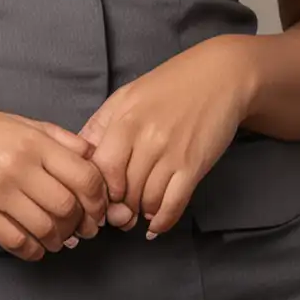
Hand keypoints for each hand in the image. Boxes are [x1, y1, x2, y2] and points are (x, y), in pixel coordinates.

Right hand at [0, 102, 108, 260]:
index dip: (98, 198)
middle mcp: (18, 165)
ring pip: (45, 227)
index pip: (84, 176)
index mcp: (33, 140)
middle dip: (81, 224)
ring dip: (58, 240)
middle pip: (68, 206)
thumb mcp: (18, 122)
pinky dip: (32, 249)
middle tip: (81, 229)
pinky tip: (35, 246)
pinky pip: (16, 241)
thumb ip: (58, 138)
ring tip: (58, 239)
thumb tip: (93, 156)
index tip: (97, 208)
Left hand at [77, 35, 254, 237]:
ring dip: (141, 212)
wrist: (220, 76)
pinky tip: (156, 224)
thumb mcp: (127, 96)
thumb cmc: (171, 84)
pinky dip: (163, 221)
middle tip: (119, 210)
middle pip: (122, 190)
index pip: (100, 169)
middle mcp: (146, 138)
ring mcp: (171, 153)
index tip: (100, 194)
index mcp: (125, 119)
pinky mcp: (194, 166)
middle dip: (118, 206)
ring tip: (140, 211)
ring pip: (146, 201)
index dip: (97, 189)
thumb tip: (79, 154)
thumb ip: (101, 124)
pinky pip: (173, 205)